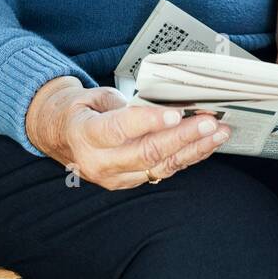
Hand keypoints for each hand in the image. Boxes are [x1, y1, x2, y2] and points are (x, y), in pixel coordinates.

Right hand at [24, 76, 230, 189]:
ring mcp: (115, 177)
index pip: (118, 130)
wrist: (59, 135)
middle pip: (146, 152)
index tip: (174, 113)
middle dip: (182, 137)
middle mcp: (99, 162)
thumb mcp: (94, 96)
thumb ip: (124, 102)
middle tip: (209, 122)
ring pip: (159, 166)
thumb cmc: (79, 110)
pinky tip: (206, 145)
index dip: (147, 122)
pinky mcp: (129, 182)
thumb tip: (161, 103)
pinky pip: (162, 171)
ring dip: (193, 149)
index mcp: (85, 135)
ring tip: (219, 133)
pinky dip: (187, 157)